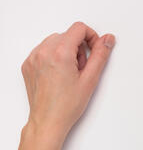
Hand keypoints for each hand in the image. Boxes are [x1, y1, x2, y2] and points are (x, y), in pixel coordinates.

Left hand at [21, 22, 114, 141]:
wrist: (48, 121)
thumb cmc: (67, 105)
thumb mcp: (90, 79)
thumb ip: (100, 55)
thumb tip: (107, 40)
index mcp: (60, 53)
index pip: (79, 28)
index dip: (91, 37)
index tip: (94, 50)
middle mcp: (43, 52)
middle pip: (67, 34)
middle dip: (79, 47)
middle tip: (82, 68)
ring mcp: (33, 58)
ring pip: (55, 41)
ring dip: (66, 51)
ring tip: (70, 72)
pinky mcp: (28, 64)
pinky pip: (43, 50)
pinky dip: (54, 57)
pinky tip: (59, 74)